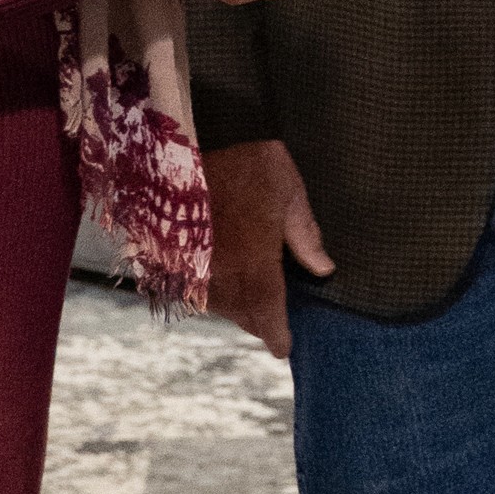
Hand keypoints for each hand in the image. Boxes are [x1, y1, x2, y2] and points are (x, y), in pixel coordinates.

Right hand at [204, 139, 333, 356]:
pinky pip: (192, 287)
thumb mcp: (287, 188)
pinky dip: (209, 291)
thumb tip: (323, 269)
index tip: (284, 348)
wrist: (184, 144)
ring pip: (216, 303)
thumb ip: (304, 232)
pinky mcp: (171, 257)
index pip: (268, 310)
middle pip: (241, 312)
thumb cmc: (245, 162)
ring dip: (234, 307)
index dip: (276, 334)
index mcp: (254, 259)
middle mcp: (222, 272)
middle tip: (271, 324)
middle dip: (258, 322)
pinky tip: (218, 282)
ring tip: (248, 303)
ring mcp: (193, 266)